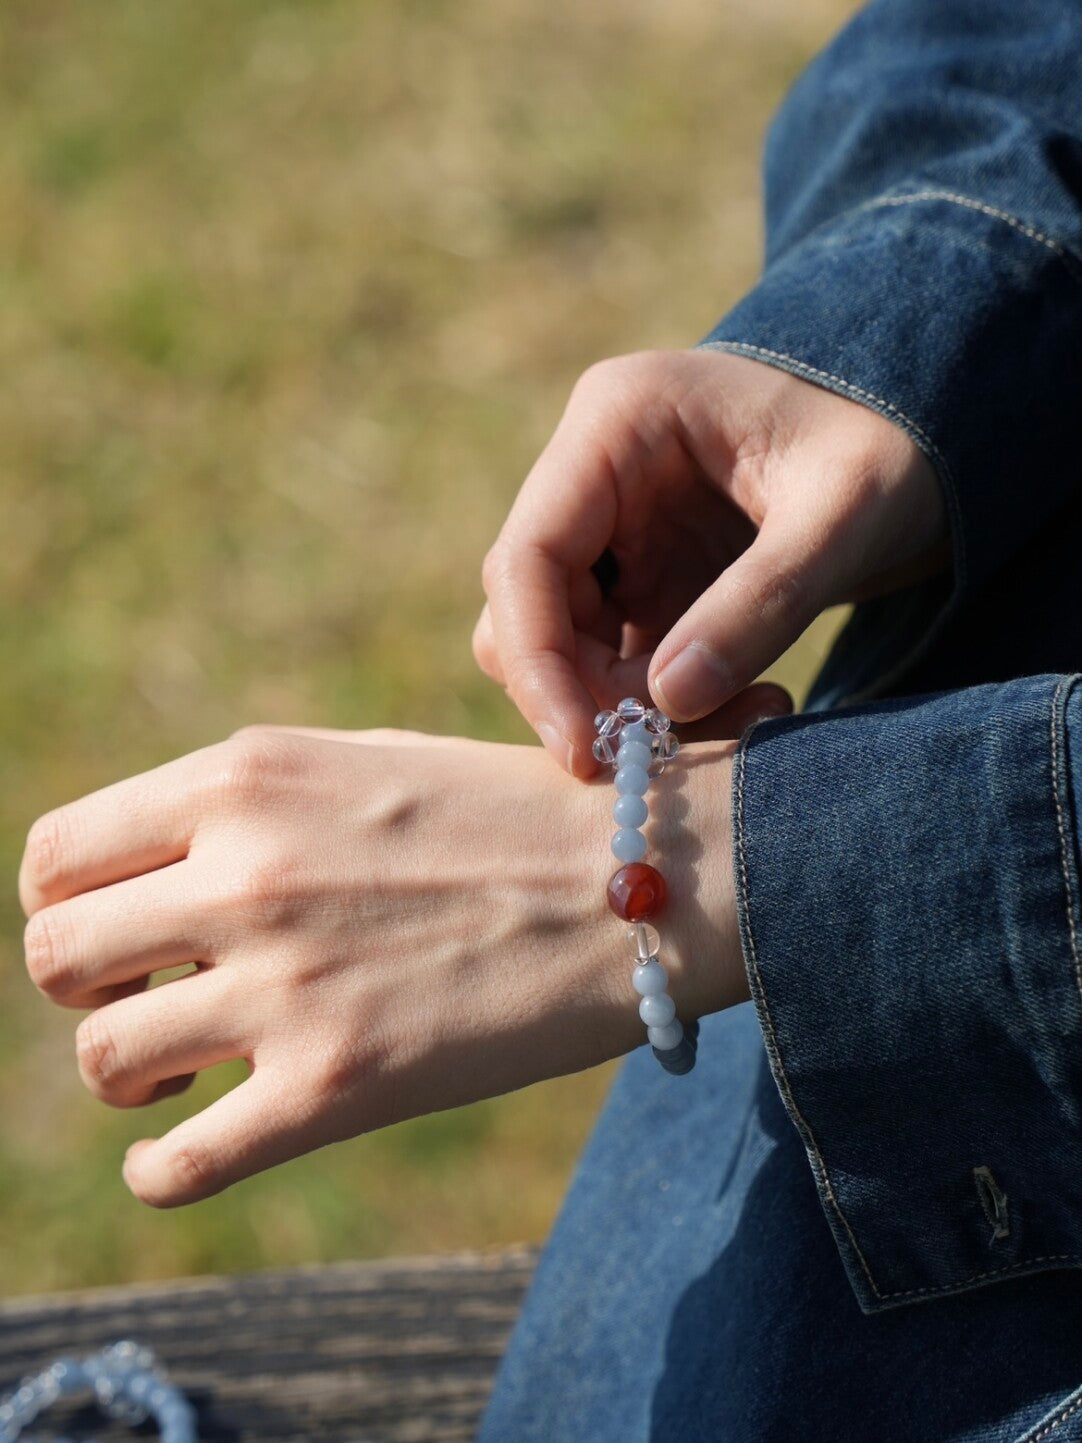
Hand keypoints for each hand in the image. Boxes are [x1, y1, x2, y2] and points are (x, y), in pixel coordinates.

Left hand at [19, 726, 745, 1206]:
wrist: (642, 876)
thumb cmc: (507, 814)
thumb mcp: (359, 764)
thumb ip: (244, 809)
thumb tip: (146, 882)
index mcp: (245, 779)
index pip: (56, 856)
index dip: (68, 901)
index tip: (118, 928)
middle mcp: (245, 874)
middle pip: (53, 955)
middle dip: (85, 985)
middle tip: (150, 992)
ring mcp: (286, 986)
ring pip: (101, 1059)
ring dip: (130, 1070)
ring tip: (189, 1059)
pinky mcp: (335, 1088)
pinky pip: (175, 1165)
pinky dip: (160, 1168)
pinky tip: (181, 1150)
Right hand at [474, 348, 948, 774]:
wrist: (924, 438)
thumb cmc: (888, 447)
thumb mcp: (844, 517)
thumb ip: (761, 603)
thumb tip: (667, 703)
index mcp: (618, 420)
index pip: (527, 557)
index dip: (539, 662)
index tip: (584, 752)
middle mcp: (593, 472)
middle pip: (530, 611)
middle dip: (592, 695)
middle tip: (682, 749)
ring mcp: (611, 527)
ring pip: (565, 646)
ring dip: (631, 707)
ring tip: (750, 716)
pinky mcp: (639, 575)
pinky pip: (615, 658)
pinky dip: (664, 703)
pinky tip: (748, 705)